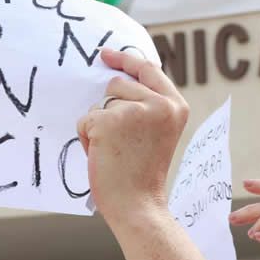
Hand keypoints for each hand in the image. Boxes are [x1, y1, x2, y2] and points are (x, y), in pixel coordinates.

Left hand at [76, 49, 188, 222]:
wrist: (138, 205)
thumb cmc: (142, 173)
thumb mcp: (157, 131)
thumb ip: (146, 105)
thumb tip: (115, 80)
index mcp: (175, 105)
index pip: (147, 69)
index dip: (125, 59)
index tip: (106, 54)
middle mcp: (158, 104)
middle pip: (117, 85)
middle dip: (109, 110)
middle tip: (121, 143)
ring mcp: (133, 111)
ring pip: (99, 104)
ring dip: (98, 126)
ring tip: (115, 151)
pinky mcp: (107, 122)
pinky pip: (85, 120)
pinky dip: (86, 138)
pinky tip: (103, 155)